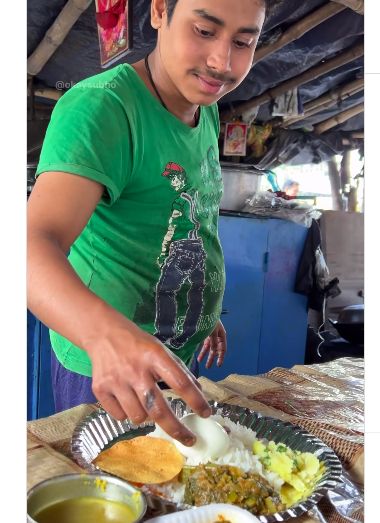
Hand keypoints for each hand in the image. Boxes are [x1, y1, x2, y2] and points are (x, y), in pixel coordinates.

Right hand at [86, 314, 210, 446]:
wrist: (104, 334)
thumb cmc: (138, 344)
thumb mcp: (161, 349)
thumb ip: (179, 369)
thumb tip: (198, 391)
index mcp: (155, 356)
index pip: (180, 383)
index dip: (196, 401)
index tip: (206, 413)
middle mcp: (136, 370)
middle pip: (159, 409)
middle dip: (177, 429)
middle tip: (190, 439)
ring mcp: (117, 381)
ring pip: (139, 417)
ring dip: (147, 417)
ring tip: (146, 403)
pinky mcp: (100, 389)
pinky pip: (119, 416)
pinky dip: (127, 413)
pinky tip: (127, 399)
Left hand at [197, 320, 226, 368]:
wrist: (203, 309)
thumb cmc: (210, 319)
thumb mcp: (212, 331)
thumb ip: (213, 342)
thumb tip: (214, 352)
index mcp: (221, 335)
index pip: (222, 349)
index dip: (221, 357)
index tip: (218, 365)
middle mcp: (216, 336)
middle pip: (215, 349)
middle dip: (211, 358)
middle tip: (208, 367)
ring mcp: (210, 334)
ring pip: (208, 346)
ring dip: (204, 353)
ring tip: (199, 361)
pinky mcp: (204, 333)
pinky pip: (202, 342)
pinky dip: (200, 348)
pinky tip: (196, 352)